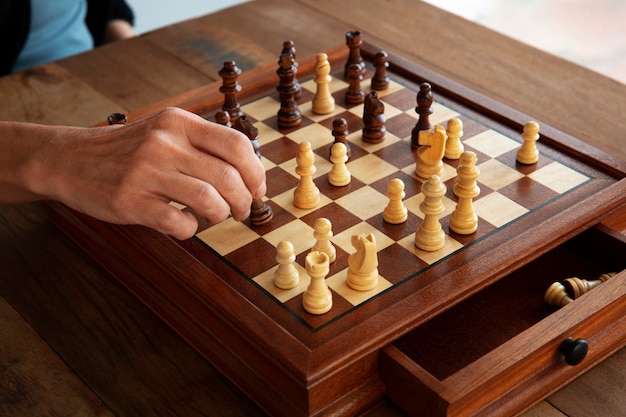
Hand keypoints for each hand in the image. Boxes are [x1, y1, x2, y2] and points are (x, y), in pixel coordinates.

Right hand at [1, 108, 266, 239]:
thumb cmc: (128, 150)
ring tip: (215, 217)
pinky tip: (183, 225)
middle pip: (229, 177)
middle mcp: (164, 143)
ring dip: (221, 216)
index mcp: (178, 122)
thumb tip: (250, 173)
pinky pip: (179, 223)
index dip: (256, 173)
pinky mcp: (130, 201)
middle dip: (245, 201)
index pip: (237, 145)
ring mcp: (146, 172)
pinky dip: (190, 230)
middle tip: (241, 211)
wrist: (70, 160)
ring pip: (210, 201)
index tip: (257, 190)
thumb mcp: (164, 131)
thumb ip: (202, 144)